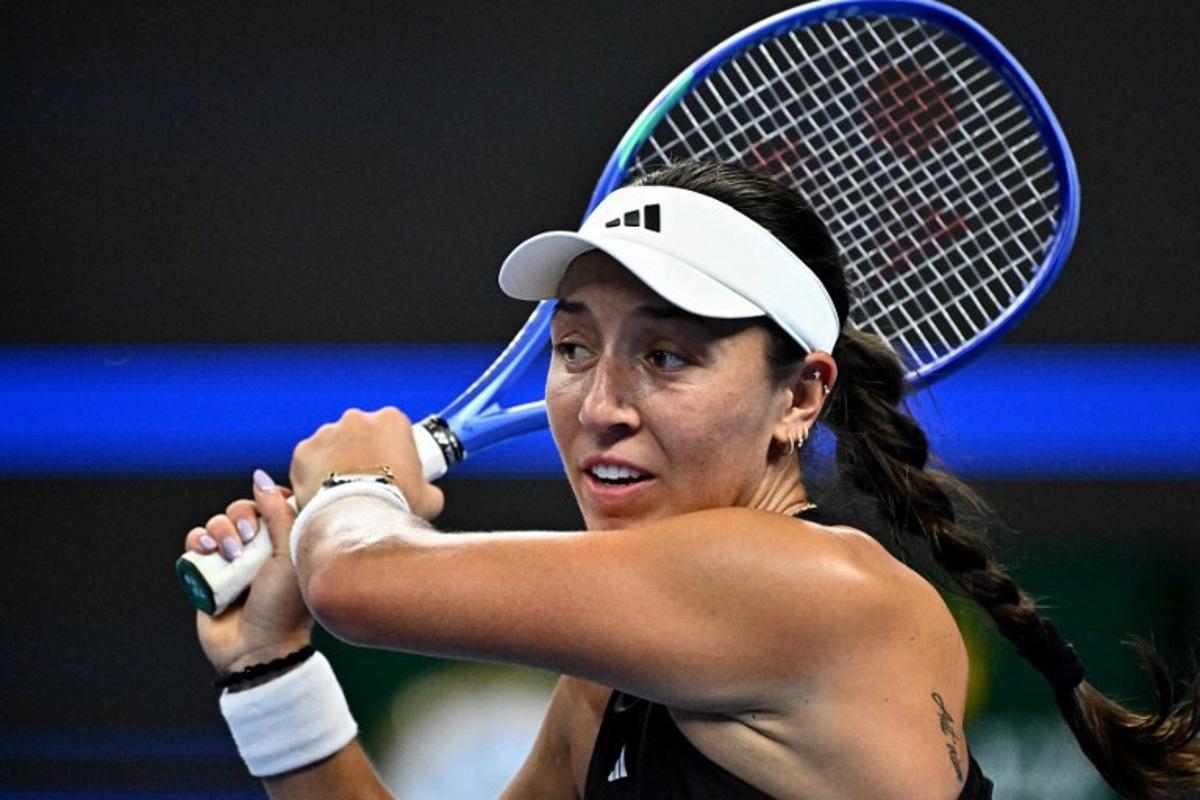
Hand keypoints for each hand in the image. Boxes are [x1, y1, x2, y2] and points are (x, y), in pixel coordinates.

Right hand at [184, 471, 312, 675]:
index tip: (268, 511)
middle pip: (242, 509)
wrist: (256, 649)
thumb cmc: (282, 606)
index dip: (267, 500)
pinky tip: (205, 551)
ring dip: (219, 531)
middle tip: (247, 538)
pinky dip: (197, 540)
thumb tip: (260, 477)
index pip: (273, 502)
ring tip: (228, 554)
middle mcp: (260, 547)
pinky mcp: (207, 572)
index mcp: (287, 540)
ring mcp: (233, 559)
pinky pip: (196, 542)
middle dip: (240, 517)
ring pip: (217, 524)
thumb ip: (280, 513)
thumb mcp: (289, 555)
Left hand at [289, 407, 444, 518]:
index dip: (394, 449)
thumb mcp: (430, 498)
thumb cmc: (395, 505)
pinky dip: (314, 474)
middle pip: (361, 432)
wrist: (358, 520)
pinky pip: (310, 460)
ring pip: (333, 444)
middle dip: (363, 452)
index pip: (393, 429)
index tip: (393, 469)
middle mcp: (357, 418)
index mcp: (392, 420)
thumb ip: (429, 488)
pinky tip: (324, 494)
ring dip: (338, 462)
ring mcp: (327, 432)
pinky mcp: (304, 450)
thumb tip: (429, 494)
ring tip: (344, 492)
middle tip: (368, 482)